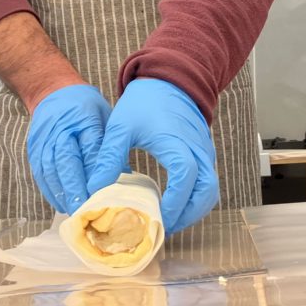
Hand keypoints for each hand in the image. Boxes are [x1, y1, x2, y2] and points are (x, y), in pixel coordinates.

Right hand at [27, 84, 110, 214]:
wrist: (53, 90)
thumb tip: (123, 175)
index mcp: (84, 118)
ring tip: (75, 212)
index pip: (91, 149)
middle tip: (86, 211)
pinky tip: (60, 203)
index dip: (96, 173)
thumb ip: (111, 144)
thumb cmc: (84, 106)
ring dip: (62, 193)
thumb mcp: (105, 117)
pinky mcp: (34, 147)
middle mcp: (61, 129)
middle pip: (67, 161)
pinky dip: (50, 190)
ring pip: (51, 170)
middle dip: (76, 188)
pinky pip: (40, 172)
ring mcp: (45, 138)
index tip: (103, 194)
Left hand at [87, 79, 218, 233]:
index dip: (175, 201)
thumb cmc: (145, 101)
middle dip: (189, 215)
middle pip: (208, 191)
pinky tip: (174, 203)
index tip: (158, 216)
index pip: (186, 176)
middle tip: (163, 227)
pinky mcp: (205, 152)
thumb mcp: (121, 126)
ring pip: (211, 190)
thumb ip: (109, 157)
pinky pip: (208, 182)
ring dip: (194, 209)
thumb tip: (95, 189)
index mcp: (177, 141)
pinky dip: (196, 198)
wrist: (169, 78)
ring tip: (168, 219)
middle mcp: (198, 148)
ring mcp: (205, 151)